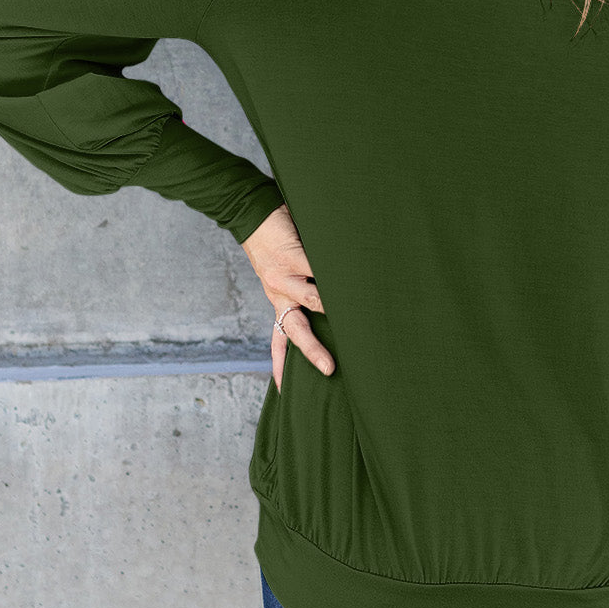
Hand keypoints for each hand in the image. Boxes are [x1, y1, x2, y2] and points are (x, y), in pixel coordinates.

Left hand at [240, 204, 335, 390]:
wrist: (254, 216)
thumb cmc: (275, 244)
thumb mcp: (283, 275)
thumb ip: (305, 289)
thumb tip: (334, 304)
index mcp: (279, 303)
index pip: (280, 341)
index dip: (281, 367)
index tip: (284, 392)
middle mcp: (279, 295)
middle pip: (295, 331)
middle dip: (313, 351)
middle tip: (330, 369)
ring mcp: (285, 277)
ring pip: (311, 300)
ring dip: (332, 306)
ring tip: (354, 315)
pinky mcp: (291, 256)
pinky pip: (316, 268)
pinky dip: (334, 273)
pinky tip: (351, 276)